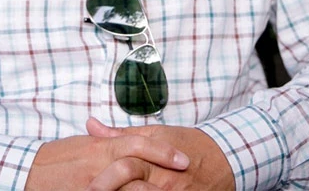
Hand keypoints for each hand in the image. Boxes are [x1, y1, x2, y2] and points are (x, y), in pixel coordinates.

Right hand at [25, 129, 188, 190]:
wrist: (27, 174)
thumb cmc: (55, 160)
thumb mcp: (83, 146)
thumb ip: (106, 140)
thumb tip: (124, 137)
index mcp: (102, 148)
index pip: (139, 144)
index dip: (163, 151)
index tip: (183, 158)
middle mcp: (101, 165)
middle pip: (139, 166)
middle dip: (164, 172)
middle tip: (186, 174)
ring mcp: (96, 184)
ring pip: (130, 188)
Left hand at [86, 118, 234, 189]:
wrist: (223, 158)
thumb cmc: (185, 143)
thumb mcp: (154, 133)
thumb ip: (120, 134)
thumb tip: (90, 124)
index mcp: (153, 157)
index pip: (126, 166)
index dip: (104, 178)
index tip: (85, 186)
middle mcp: (164, 179)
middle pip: (133, 189)